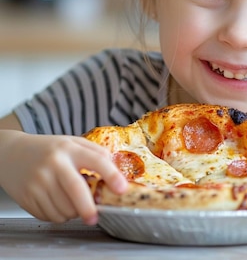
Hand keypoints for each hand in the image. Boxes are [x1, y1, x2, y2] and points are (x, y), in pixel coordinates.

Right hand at [0, 130, 126, 223]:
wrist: (11, 153)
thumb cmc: (47, 149)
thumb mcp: (72, 142)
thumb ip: (95, 152)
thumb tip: (116, 170)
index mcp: (69, 149)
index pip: (95, 161)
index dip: (112, 176)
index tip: (122, 189)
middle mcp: (53, 164)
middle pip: (76, 190)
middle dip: (89, 208)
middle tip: (94, 217)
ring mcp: (38, 181)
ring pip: (63, 207)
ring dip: (74, 212)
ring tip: (73, 203)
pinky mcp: (27, 196)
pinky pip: (49, 215)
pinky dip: (59, 215)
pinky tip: (58, 204)